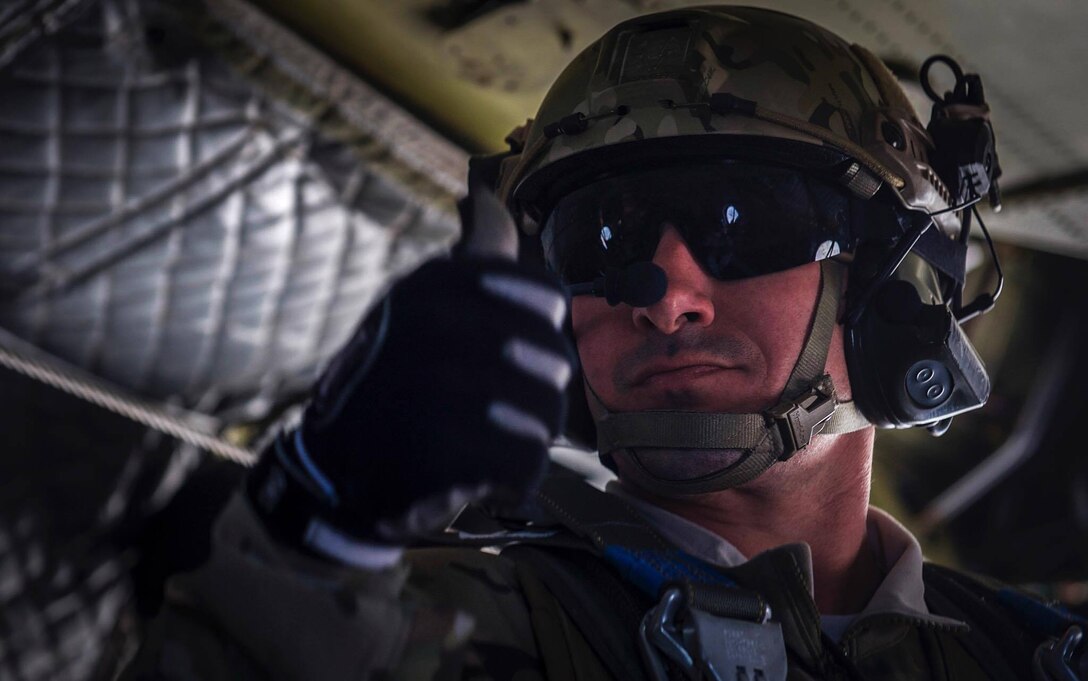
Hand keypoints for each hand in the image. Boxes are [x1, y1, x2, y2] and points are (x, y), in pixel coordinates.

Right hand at [246, 189, 571, 558]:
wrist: (335, 468)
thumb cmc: (400, 380)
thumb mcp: (427, 306)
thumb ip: (472, 257)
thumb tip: (482, 195)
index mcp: (434, 282)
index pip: (546, 295)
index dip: (545, 334)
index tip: (518, 353)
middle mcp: (427, 321)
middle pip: (553, 360)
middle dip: (543, 397)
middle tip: (510, 412)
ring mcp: (425, 384)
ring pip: (543, 414)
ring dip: (530, 439)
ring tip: (497, 443)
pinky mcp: (430, 450)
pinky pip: (523, 462)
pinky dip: (518, 479)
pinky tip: (490, 477)